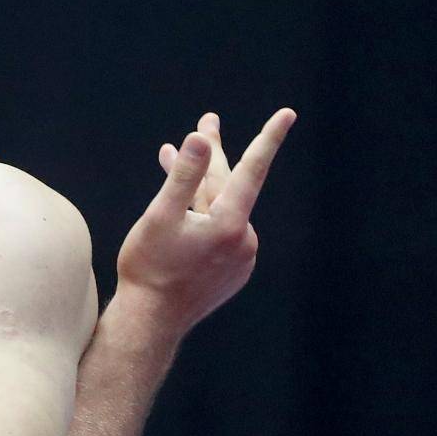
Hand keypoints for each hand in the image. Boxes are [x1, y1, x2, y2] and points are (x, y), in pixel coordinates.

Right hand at [116, 109, 296, 333]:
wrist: (150, 321)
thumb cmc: (149, 268)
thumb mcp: (159, 216)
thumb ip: (183, 176)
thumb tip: (200, 139)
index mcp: (229, 224)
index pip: (252, 170)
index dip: (269, 138)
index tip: (287, 114)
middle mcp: (243, 240)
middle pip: (228, 185)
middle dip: (213, 154)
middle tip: (206, 123)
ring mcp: (240, 258)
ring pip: (219, 208)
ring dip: (197, 186)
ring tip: (168, 158)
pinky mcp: (232, 271)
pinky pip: (220, 231)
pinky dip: (202, 215)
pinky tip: (182, 210)